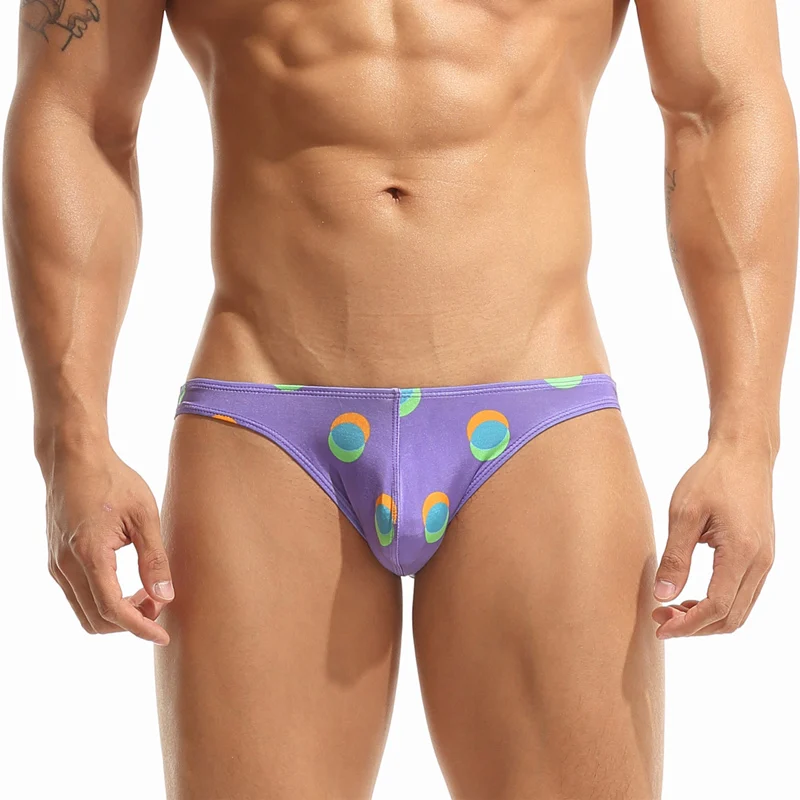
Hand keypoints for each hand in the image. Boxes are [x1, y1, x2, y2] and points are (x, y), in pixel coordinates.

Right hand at [44, 442, 173, 644]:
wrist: (74, 459)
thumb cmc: (113, 480)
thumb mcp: (144, 515)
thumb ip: (154, 559)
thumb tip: (166, 596)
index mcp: (89, 555)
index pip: (113, 609)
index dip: (139, 627)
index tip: (163, 635)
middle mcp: (66, 566)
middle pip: (96, 620)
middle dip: (131, 621)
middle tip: (159, 602)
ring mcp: (56, 565)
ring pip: (85, 611)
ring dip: (117, 612)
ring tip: (148, 591)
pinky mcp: (56, 560)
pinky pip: (78, 596)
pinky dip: (103, 600)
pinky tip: (129, 582)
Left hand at [652, 440, 774, 637]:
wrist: (743, 455)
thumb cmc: (711, 478)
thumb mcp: (684, 514)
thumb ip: (675, 557)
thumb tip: (663, 595)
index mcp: (741, 552)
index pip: (717, 607)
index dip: (687, 624)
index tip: (660, 626)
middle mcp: (760, 563)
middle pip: (731, 618)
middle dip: (694, 627)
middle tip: (659, 618)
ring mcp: (765, 561)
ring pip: (739, 611)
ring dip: (706, 619)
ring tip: (671, 609)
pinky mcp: (762, 557)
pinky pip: (743, 595)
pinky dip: (718, 606)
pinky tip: (691, 597)